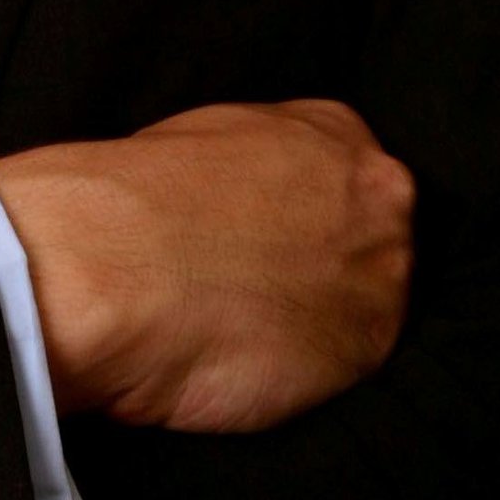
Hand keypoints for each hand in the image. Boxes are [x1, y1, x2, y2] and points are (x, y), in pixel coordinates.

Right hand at [0, 98, 413, 434]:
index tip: (278, 240)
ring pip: (374, 303)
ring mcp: (384, 270)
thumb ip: (271, 165)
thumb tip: (272, 198)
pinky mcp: (368, 347)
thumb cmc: (141, 197)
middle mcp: (379, 193)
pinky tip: (260, 355)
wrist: (115, 264)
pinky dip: (315, 369)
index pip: (356, 177)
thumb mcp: (216, 138)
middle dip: (336, 265)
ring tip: (256, 324)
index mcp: (338, 131)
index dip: (315, 217)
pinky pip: (354, 362)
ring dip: (328, 320)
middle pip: (381, 237)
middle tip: (267, 286)